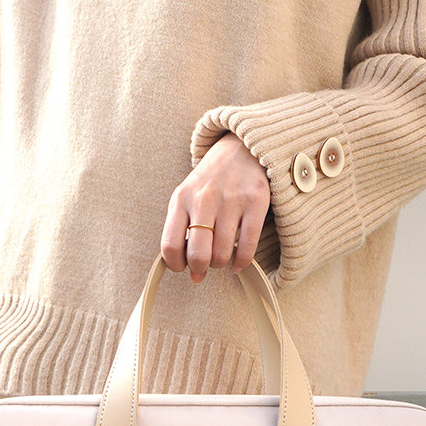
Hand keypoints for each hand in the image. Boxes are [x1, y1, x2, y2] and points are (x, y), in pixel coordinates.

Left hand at [161, 131, 270, 283]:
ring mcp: (230, 201)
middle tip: (205, 265)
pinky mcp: (255, 202)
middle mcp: (204, 200)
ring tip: (221, 257)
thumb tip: (195, 275)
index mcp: (181, 199)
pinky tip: (238, 263)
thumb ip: (183, 233)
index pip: (170, 246)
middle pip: (198, 255)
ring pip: (222, 254)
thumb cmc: (210, 183)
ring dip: (221, 263)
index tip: (183, 266)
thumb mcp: (187, 199)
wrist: (240, 150)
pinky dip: (242, 262)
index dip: (176, 265)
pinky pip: (247, 247)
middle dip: (201, 268)